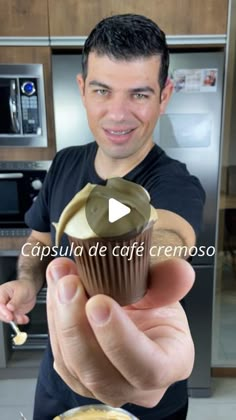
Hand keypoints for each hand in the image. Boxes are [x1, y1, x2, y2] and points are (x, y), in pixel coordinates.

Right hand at [0, 280, 36, 323]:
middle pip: (0, 313)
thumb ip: (16, 300)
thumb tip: (9, 307)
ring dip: (15, 319)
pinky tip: (25, 319)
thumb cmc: (24, 286)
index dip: (3, 311)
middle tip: (16, 318)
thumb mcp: (21, 291)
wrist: (30, 288)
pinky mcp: (12, 313)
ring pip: (7, 318)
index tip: (9, 316)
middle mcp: (3, 302)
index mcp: (2, 293)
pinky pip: (14, 319)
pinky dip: (20, 320)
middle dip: (8, 317)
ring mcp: (7, 308)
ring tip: (23, 318)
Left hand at [46, 257, 194, 406]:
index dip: (119, 339)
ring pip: (74, 367)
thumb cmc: (154, 307)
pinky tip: (56, 292)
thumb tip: (179, 271)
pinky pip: (60, 358)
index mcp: (171, 363)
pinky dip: (54, 322)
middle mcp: (139, 386)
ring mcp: (107, 387)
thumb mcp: (164, 289)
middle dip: (77, 326)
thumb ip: (169, 281)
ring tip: (60, 279)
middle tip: (69, 284)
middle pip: (101, 373)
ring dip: (60, 319)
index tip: (98, 302)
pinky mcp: (81, 380)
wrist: (136, 315)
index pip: (147, 367)